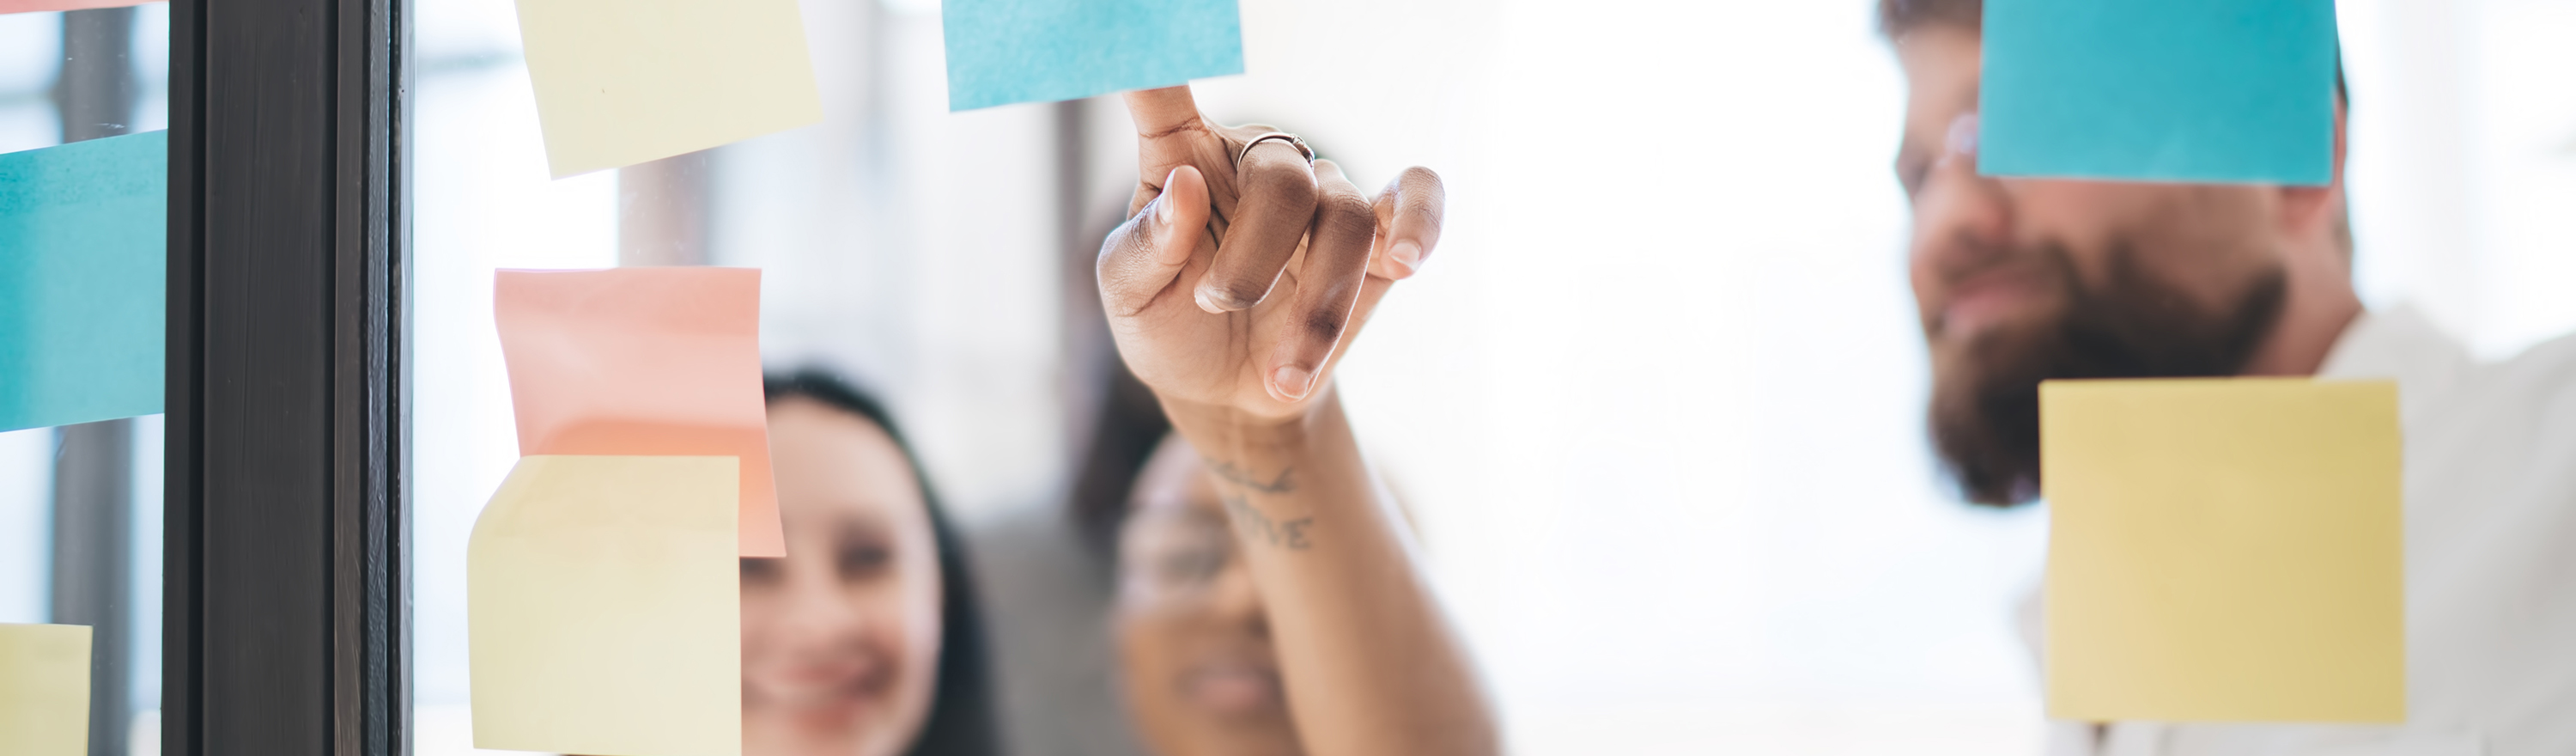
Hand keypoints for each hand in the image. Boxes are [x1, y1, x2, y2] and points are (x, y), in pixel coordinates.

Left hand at [1100, 85, 1444, 423]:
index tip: (1129, 15)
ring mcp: (1323, 196)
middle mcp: (1257, 163)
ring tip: (1282, 371)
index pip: (1163, 94)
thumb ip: (1145, 248)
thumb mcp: (1128, 297)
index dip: (1154, 55)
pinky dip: (1422, 223)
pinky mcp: (1379, 237)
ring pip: (1345, 216)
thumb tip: (1186, 187)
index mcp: (1183, 158)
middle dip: (1254, 259)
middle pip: (1283, 179)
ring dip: (1318, 303)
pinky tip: (1407, 262)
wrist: (1230, 394)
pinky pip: (1417, 197)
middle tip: (1219, 306)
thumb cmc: (1168, 327)